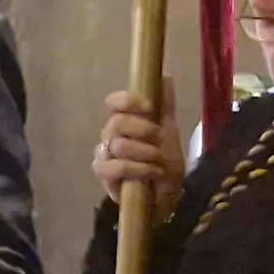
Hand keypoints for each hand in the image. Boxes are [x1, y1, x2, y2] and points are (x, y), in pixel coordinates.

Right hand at [90, 87, 182, 215]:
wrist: (166, 196)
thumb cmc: (164, 163)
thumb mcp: (169, 132)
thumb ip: (165, 106)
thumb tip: (164, 77)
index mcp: (124, 121)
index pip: (114, 102)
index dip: (129, 101)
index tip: (149, 108)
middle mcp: (110, 136)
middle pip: (116, 122)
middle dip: (143, 130)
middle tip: (159, 139)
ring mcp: (105, 156)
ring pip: (117, 145)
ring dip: (144, 153)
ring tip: (159, 162)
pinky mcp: (105, 176)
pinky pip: (114, 166)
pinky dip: (137, 169)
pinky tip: (151, 173)